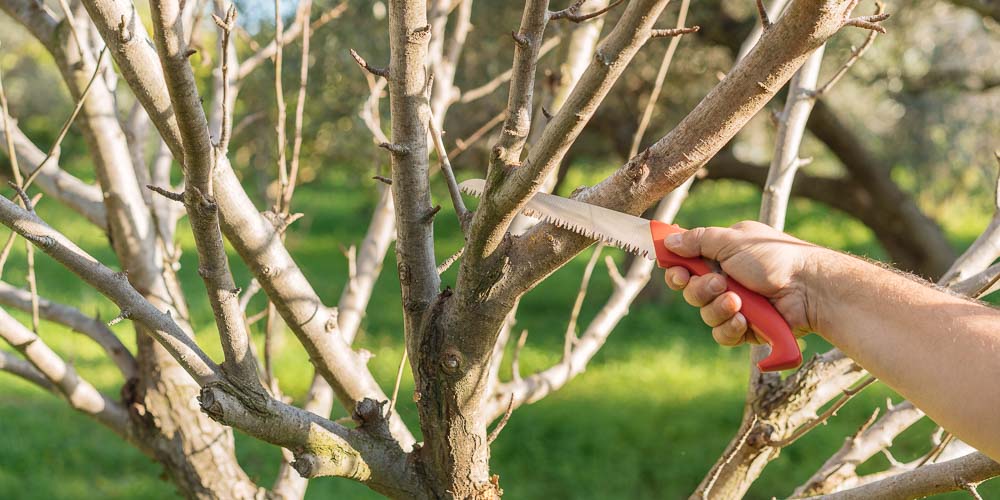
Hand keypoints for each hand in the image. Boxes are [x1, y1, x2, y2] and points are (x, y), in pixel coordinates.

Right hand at [662, 221, 820, 345]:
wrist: (808, 288)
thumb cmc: (774, 258)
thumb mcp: (732, 241)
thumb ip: (698, 240)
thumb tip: (669, 241)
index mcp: (723, 256)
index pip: (688, 264)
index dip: (677, 269)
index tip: (675, 270)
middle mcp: (727, 280)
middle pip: (691, 291)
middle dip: (699, 289)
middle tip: (718, 283)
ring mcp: (737, 305)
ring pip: (705, 314)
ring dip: (717, 307)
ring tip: (738, 301)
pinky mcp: (746, 328)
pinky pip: (722, 334)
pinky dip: (730, 327)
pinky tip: (744, 319)